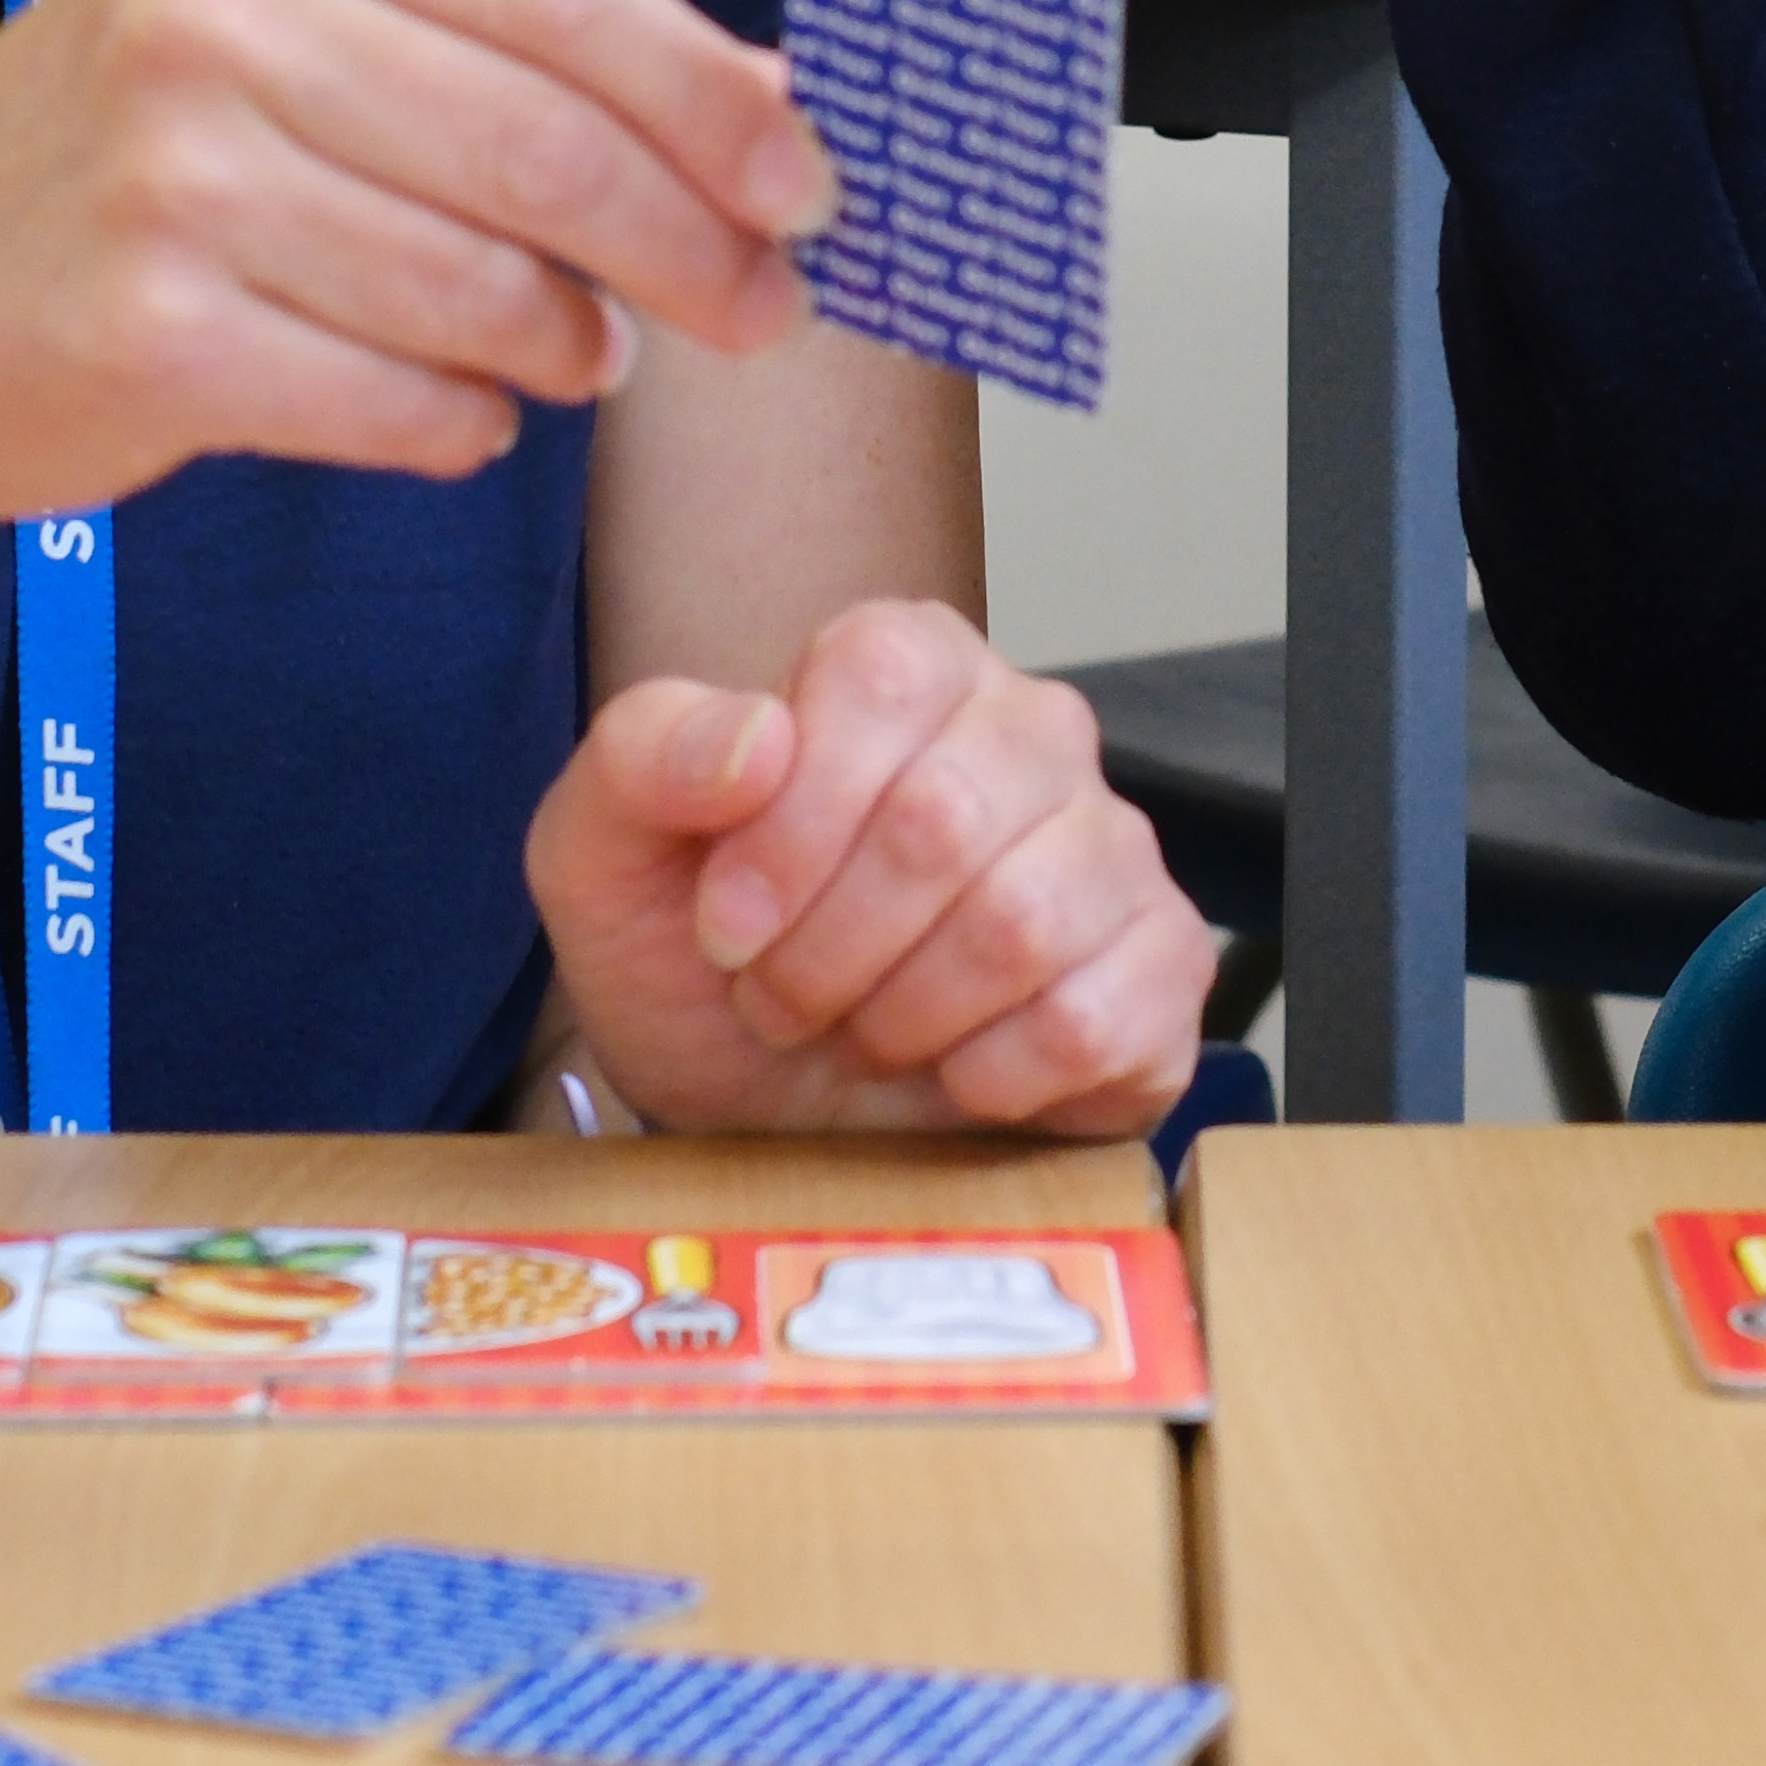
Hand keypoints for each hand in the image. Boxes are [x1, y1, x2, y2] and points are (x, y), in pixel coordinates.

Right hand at [0, 0, 836, 512]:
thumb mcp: (283, 27)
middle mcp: (212, 9)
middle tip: (761, 307)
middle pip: (546, 138)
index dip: (709, 87)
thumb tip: (772, 101)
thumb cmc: (112, 161)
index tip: (805, 176)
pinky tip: (460, 413)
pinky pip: (398, 400)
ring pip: (484, 284)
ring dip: (572, 343)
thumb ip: (506, 47)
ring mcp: (168, 173)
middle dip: (689, 241)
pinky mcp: (147, 334)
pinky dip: (463, 423)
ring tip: (582, 357)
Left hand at [523, 598, 1214, 1134]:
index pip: (879, 683)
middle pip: (944, 820)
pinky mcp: (1161, 967)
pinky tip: (952, 1068)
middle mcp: (1030, 729)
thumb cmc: (700, 957)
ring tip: (862, 1029)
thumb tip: (756, 737)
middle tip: (780, 1001)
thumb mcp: (603, 856)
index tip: (727, 926)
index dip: (790, 827)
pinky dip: (989, 1079)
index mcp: (906, 663)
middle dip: (826, 951)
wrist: (768, 1102)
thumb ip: (643, 759)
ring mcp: (1112, 846)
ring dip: (901, 1018)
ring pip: (1021, 925)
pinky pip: (1092, 1025)